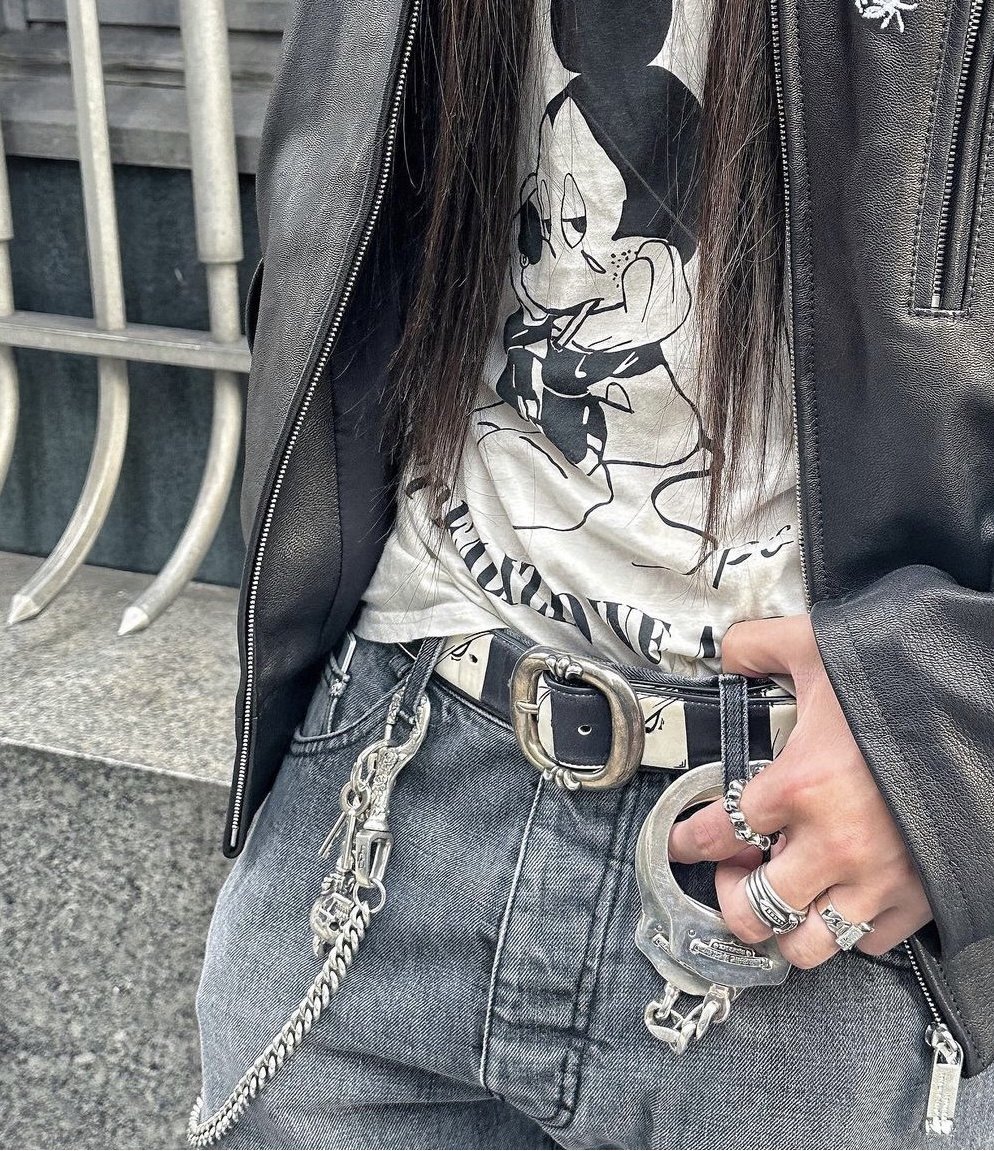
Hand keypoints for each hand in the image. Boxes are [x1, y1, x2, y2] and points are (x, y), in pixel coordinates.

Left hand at [667, 615, 932, 966]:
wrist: (984, 707)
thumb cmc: (901, 680)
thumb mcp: (818, 647)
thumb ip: (760, 647)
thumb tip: (727, 650)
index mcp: (798, 785)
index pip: (717, 832)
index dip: (687, 842)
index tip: (681, 844)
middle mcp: (833, 843)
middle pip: (751, 911)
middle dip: (730, 895)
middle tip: (734, 870)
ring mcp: (877, 879)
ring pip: (805, 944)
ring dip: (783, 924)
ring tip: (781, 892)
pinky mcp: (918, 898)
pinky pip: (867, 942)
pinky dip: (845, 926)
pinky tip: (839, 893)